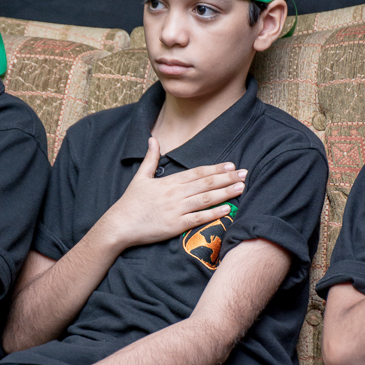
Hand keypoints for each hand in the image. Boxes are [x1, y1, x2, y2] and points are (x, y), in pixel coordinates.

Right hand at [106, 137, 246, 247]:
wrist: (120, 225)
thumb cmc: (130, 203)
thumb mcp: (140, 177)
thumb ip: (150, 158)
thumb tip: (153, 139)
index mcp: (169, 182)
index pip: (197, 172)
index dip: (215, 168)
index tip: (231, 165)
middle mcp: (175, 194)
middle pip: (206, 183)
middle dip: (227, 178)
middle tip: (245, 173)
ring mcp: (176, 210)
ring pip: (206, 199)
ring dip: (225, 192)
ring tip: (241, 187)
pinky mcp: (176, 225)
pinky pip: (199, 218)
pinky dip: (214, 213)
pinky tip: (227, 209)